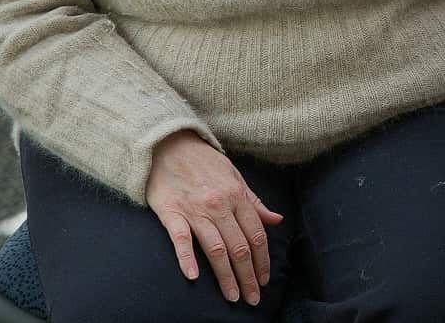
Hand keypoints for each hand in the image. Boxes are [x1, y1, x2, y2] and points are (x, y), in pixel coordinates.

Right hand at [145, 130, 282, 305]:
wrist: (168, 145)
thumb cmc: (203, 162)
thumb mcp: (234, 176)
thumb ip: (254, 201)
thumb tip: (276, 219)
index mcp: (237, 195)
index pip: (256, 235)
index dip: (262, 260)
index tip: (264, 279)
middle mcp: (219, 204)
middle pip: (239, 246)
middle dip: (248, 275)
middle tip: (253, 298)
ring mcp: (194, 210)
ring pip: (216, 249)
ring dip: (226, 276)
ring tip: (233, 296)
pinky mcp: (171, 212)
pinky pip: (181, 239)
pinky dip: (187, 258)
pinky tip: (194, 277)